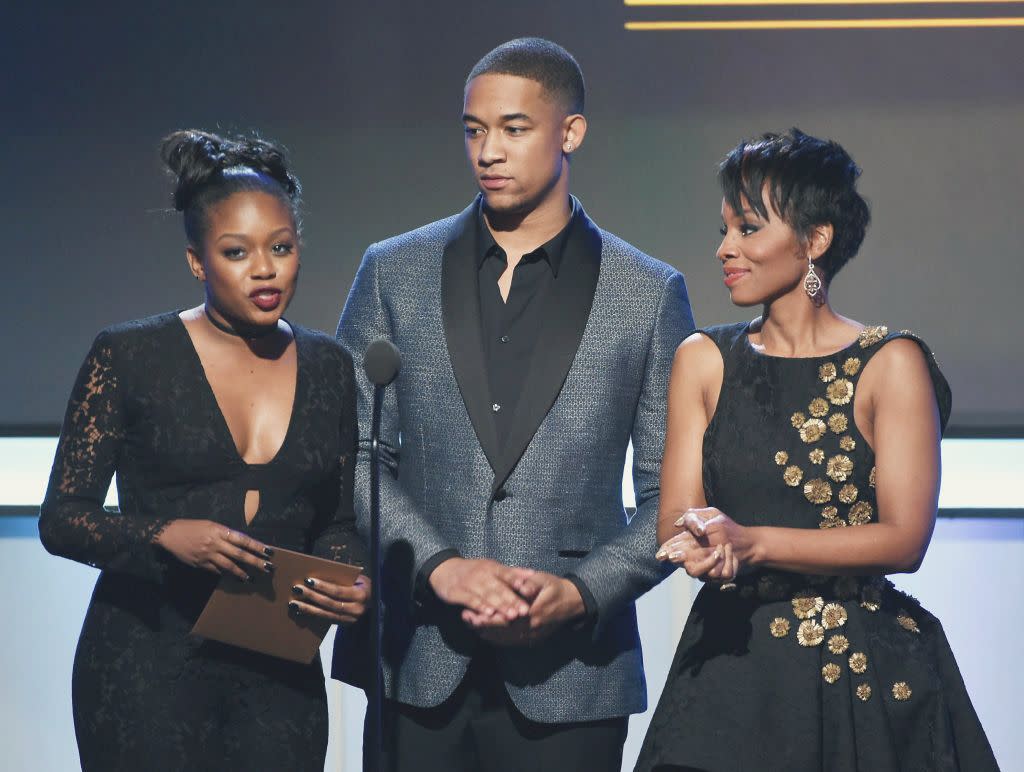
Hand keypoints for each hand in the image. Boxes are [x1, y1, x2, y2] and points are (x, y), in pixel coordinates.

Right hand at [156, 519, 271, 580]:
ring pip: (228, 566)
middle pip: (239, 554)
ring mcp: (208, 555)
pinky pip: (216, 571)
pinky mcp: (200, 564)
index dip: (256, 546)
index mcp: (219, 531)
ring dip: (241, 573)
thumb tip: (241, 543)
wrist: (171, 534)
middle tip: (268, 568)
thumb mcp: (211, 525)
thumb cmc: (193, 527)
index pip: (242, 539)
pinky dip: (225, 574)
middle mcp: (215, 543)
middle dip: (255, 561)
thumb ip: (225, 534)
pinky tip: (233, 578)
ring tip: (251, 578)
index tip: (268, 551)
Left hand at [289, 574, 369, 624]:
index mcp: (361, 595)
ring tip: (294, 603)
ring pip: (326, 614)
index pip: (338, 591)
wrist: (374, 602)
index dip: (322, 586)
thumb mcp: (357, 579)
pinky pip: (326, 620)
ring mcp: (350, 619)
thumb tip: (319, 573)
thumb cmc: (362, 585)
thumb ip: (342, 578)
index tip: (308, 580)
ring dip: (308, 609)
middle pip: (330, 603)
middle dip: (312, 596)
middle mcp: (356, 609)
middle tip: (297, 589)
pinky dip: (312, 616)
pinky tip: (301, 612)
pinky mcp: (344, 624)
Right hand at [429, 557, 539, 622]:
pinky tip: (488, 614)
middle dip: (512, 600)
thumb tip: (534, 574)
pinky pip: (470, 600)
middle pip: (499, 587)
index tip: (531, 591)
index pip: (507, 574)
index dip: (519, 582)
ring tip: (511, 615)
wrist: (444, 569)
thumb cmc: (474, 571)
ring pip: (486, 595)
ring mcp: (469, 582)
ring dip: (499, 605)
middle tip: (525, 611)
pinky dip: (479, 606)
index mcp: (492, 567)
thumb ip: (512, 572)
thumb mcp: (492, 568)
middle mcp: (481, 573)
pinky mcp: (457, 592)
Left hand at [464, 572, 585, 643]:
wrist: (571, 603)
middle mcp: (531, 629)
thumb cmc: (554, 587)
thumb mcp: (543, 580)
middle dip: (482, 625)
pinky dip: (495, 638)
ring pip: (504, 639)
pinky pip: (510, 642)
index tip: (472, 611)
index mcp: (533, 613)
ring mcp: (531, 637)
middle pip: (501, 631)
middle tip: (465, 617)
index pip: (506, 619)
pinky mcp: (531, 641)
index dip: (487, 618)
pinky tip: (483, 632)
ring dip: (485, 632)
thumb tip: (519, 583)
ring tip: (469, 623)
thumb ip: (529, 582)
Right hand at [659, 507, 756, 581]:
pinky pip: (717, 575)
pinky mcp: (718, 576)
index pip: (671, 548)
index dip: (665, 551)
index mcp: (688, 543)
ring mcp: (705, 569)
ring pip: (696, 572)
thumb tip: (678, 524)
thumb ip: (693, 517)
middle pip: (681, 563)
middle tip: (676, 555)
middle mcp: (693, 558)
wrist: (747, 541)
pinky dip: (726, 563)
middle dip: (677, 559)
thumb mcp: (711, 515)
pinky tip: (731, 555)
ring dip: (710, 561)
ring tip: (722, 549)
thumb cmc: (725, 527)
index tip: (662, 553)